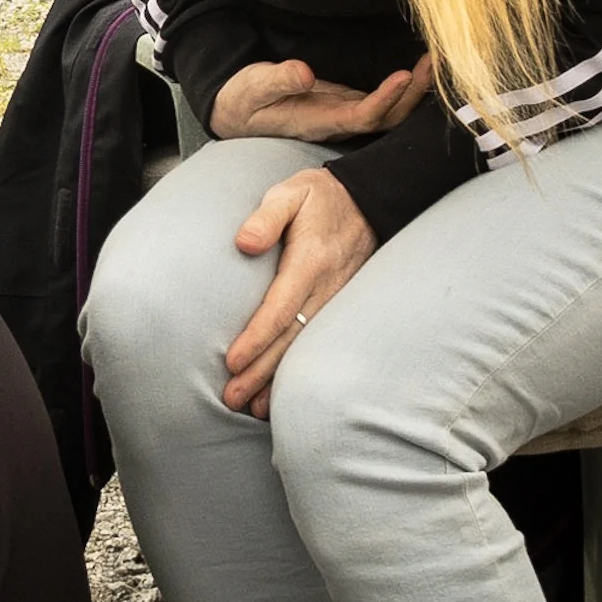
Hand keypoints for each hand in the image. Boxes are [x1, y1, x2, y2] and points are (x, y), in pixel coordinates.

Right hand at [210, 53, 433, 141]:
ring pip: (390, 112)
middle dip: (413, 93)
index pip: (362, 117)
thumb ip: (277, 80)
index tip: (404, 75)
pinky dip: (405, 89)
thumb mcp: (253, 87)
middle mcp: (338, 123)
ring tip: (433, 61)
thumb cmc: (243, 100)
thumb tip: (304, 73)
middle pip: (388, 118)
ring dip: (415, 91)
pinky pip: (384, 103)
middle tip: (434, 61)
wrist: (235, 113)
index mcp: (318, 121)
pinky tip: (419, 71)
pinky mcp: (345, 103)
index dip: (386, 99)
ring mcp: (344, 114)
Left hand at [222, 165, 376, 417]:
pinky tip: (283, 391)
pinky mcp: (342, 305)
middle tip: (232, 399)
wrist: (369, 201)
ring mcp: (338, 299)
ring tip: (254, 408)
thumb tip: (243, 243)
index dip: (257, 338)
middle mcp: (327, 287)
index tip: (233, 362)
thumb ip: (266, 216)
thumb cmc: (319, 197)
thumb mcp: (290, 193)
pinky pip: (319, 342)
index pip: (281, 308)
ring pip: (306, 347)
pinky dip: (301, 369)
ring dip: (280, 379)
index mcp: (310, 261)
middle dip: (261, 372)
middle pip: (291, 338)